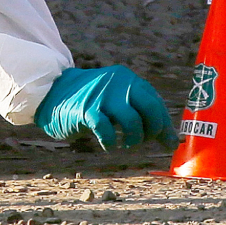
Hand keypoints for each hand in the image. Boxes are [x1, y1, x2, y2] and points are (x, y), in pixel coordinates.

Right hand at [34, 66, 178, 149]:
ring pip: (132, 121)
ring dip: (134, 139)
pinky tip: (108, 144)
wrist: (52, 92)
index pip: (155, 102)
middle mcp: (119, 83)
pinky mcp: (87, 110)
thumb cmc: (90, 101)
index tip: (167, 142)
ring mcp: (103, 95)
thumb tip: (173, 140)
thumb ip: (141, 113)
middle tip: (144, 141)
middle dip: (153, 130)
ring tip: (126, 143)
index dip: (164, 124)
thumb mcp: (117, 100)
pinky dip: (110, 143)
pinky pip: (107, 130)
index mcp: (128, 79)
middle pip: (149, 108)